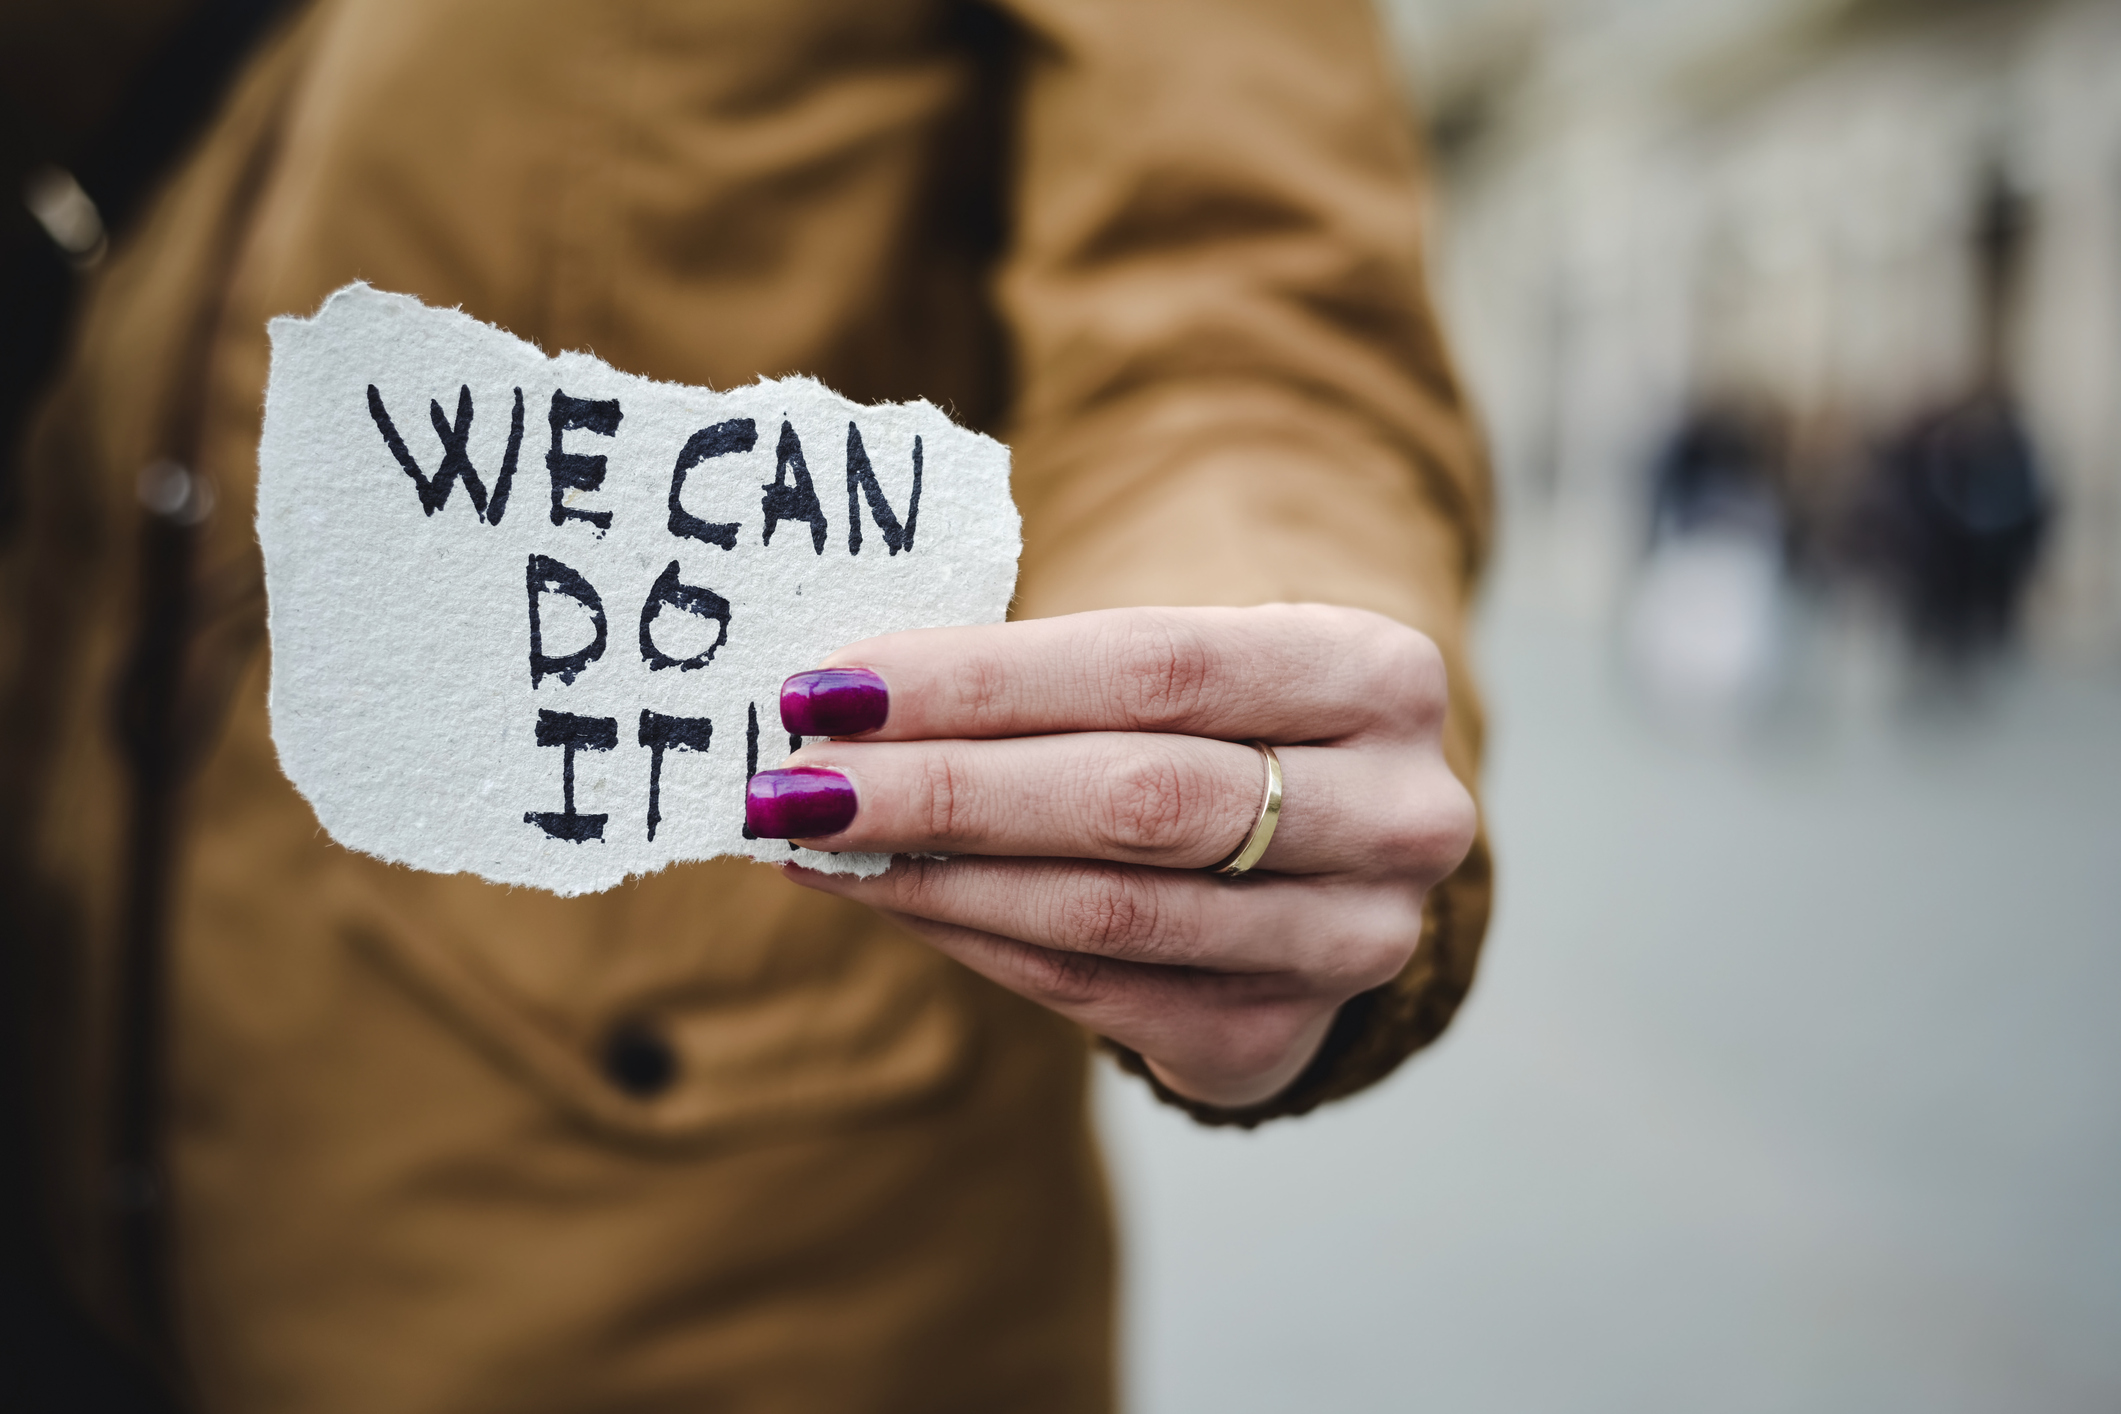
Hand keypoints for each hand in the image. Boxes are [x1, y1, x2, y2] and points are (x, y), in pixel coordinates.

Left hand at [748, 605, 1476, 1109]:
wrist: (1332, 834)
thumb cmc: (1223, 711)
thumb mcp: (1190, 652)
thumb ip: (1052, 672)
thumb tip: (845, 700)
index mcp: (1379, 678)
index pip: (1159, 668)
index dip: (983, 682)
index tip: (835, 685)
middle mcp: (1396, 817)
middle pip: (1137, 800)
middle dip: (944, 789)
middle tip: (797, 778)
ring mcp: (1349, 943)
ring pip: (1107, 913)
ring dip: (934, 877)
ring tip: (813, 837)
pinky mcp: (1278, 1035)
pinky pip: (1091, 993)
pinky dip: (970, 938)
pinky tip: (882, 895)